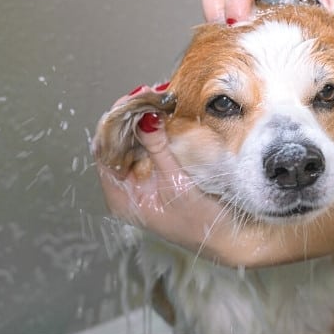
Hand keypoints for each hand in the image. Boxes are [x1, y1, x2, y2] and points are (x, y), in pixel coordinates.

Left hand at [92, 86, 285, 265]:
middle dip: (131, 116)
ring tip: (157, 99)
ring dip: (143, 120)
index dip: (115, 121)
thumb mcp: (177, 183)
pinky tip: (164, 115)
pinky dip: (155, 130)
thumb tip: (144, 117)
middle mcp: (127, 189)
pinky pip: (149, 148)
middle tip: (148, 93)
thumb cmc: (201, 223)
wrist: (229, 239)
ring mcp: (142, 182)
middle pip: (117, 143)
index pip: (104, 150)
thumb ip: (159, 149)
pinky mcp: (157, 177)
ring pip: (133, 143)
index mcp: (121, 197)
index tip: (132, 99)